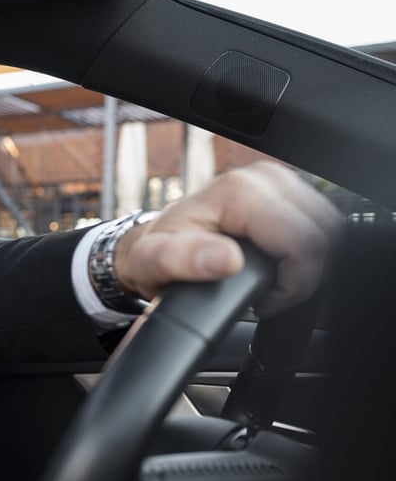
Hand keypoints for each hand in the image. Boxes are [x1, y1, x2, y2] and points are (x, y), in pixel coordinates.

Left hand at [115, 161, 342, 315]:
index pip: (303, 241)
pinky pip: (319, 225)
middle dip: (302, 275)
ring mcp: (278, 181)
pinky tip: (276, 266)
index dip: (293, 283)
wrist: (154, 245)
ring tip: (269, 282)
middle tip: (267, 295)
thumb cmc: (155, 255)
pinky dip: (305, 253)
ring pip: (327, 230)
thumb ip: (181, 261)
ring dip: (306, 264)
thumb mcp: (153, 264)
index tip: (263, 302)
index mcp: (238, 192)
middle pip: (323, 233)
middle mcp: (262, 178)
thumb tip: (226, 259)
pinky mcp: (287, 192)